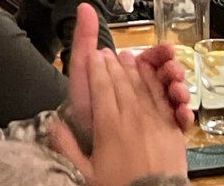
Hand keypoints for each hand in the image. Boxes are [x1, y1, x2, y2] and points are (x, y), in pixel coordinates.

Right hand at [52, 48, 187, 185]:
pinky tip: (150, 72)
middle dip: (111, 62)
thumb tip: (52, 124)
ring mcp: (153, 119)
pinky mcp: (171, 126)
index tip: (92, 55)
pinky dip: (154, 80)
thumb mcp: (85, 172)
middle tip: (105, 51)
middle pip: (120, 80)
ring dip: (132, 67)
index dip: (96, 67)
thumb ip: (66, 146)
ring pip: (141, 84)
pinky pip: (161, 96)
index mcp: (109, 126)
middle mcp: (131, 116)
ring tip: (125, 55)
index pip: (101, 86)